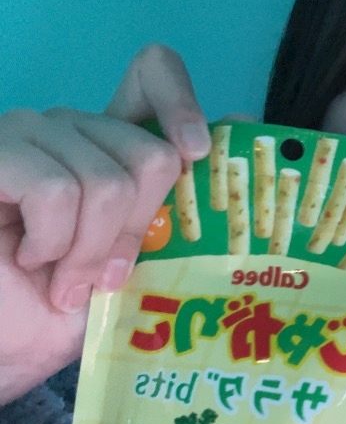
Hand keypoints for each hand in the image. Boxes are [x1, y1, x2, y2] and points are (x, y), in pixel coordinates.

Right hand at [0, 44, 210, 403]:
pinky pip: (55, 190)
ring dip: (88, 252)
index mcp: (110, 145)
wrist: (5, 351)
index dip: (181, 101)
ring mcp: (28, 134)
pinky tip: (29, 259)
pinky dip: (53, 242)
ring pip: (105, 181)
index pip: (151, 72)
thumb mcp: (139, 267)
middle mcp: (71, 128)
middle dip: (135, 232)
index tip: (196, 152)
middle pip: (150, 154)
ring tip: (63, 281)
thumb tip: (244, 134)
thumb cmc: (67, 314)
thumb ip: (178, 214)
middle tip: (103, 276)